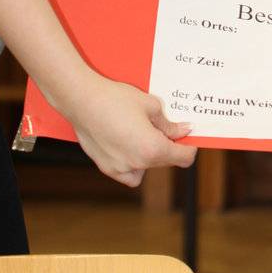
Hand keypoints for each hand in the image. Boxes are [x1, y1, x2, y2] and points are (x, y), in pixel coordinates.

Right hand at [67, 71, 195, 187]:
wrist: (81, 99)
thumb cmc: (116, 99)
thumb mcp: (151, 105)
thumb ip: (169, 124)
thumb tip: (183, 131)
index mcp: (153, 149)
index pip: (184, 158)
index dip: (189, 147)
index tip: (188, 136)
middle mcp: (138, 164)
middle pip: (165, 162)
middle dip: (169, 147)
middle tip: (164, 127)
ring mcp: (121, 168)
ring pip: (147, 168)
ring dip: (151, 156)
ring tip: (144, 135)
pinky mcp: (106, 167)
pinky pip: (128, 173)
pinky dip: (132, 165)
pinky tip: (129, 148)